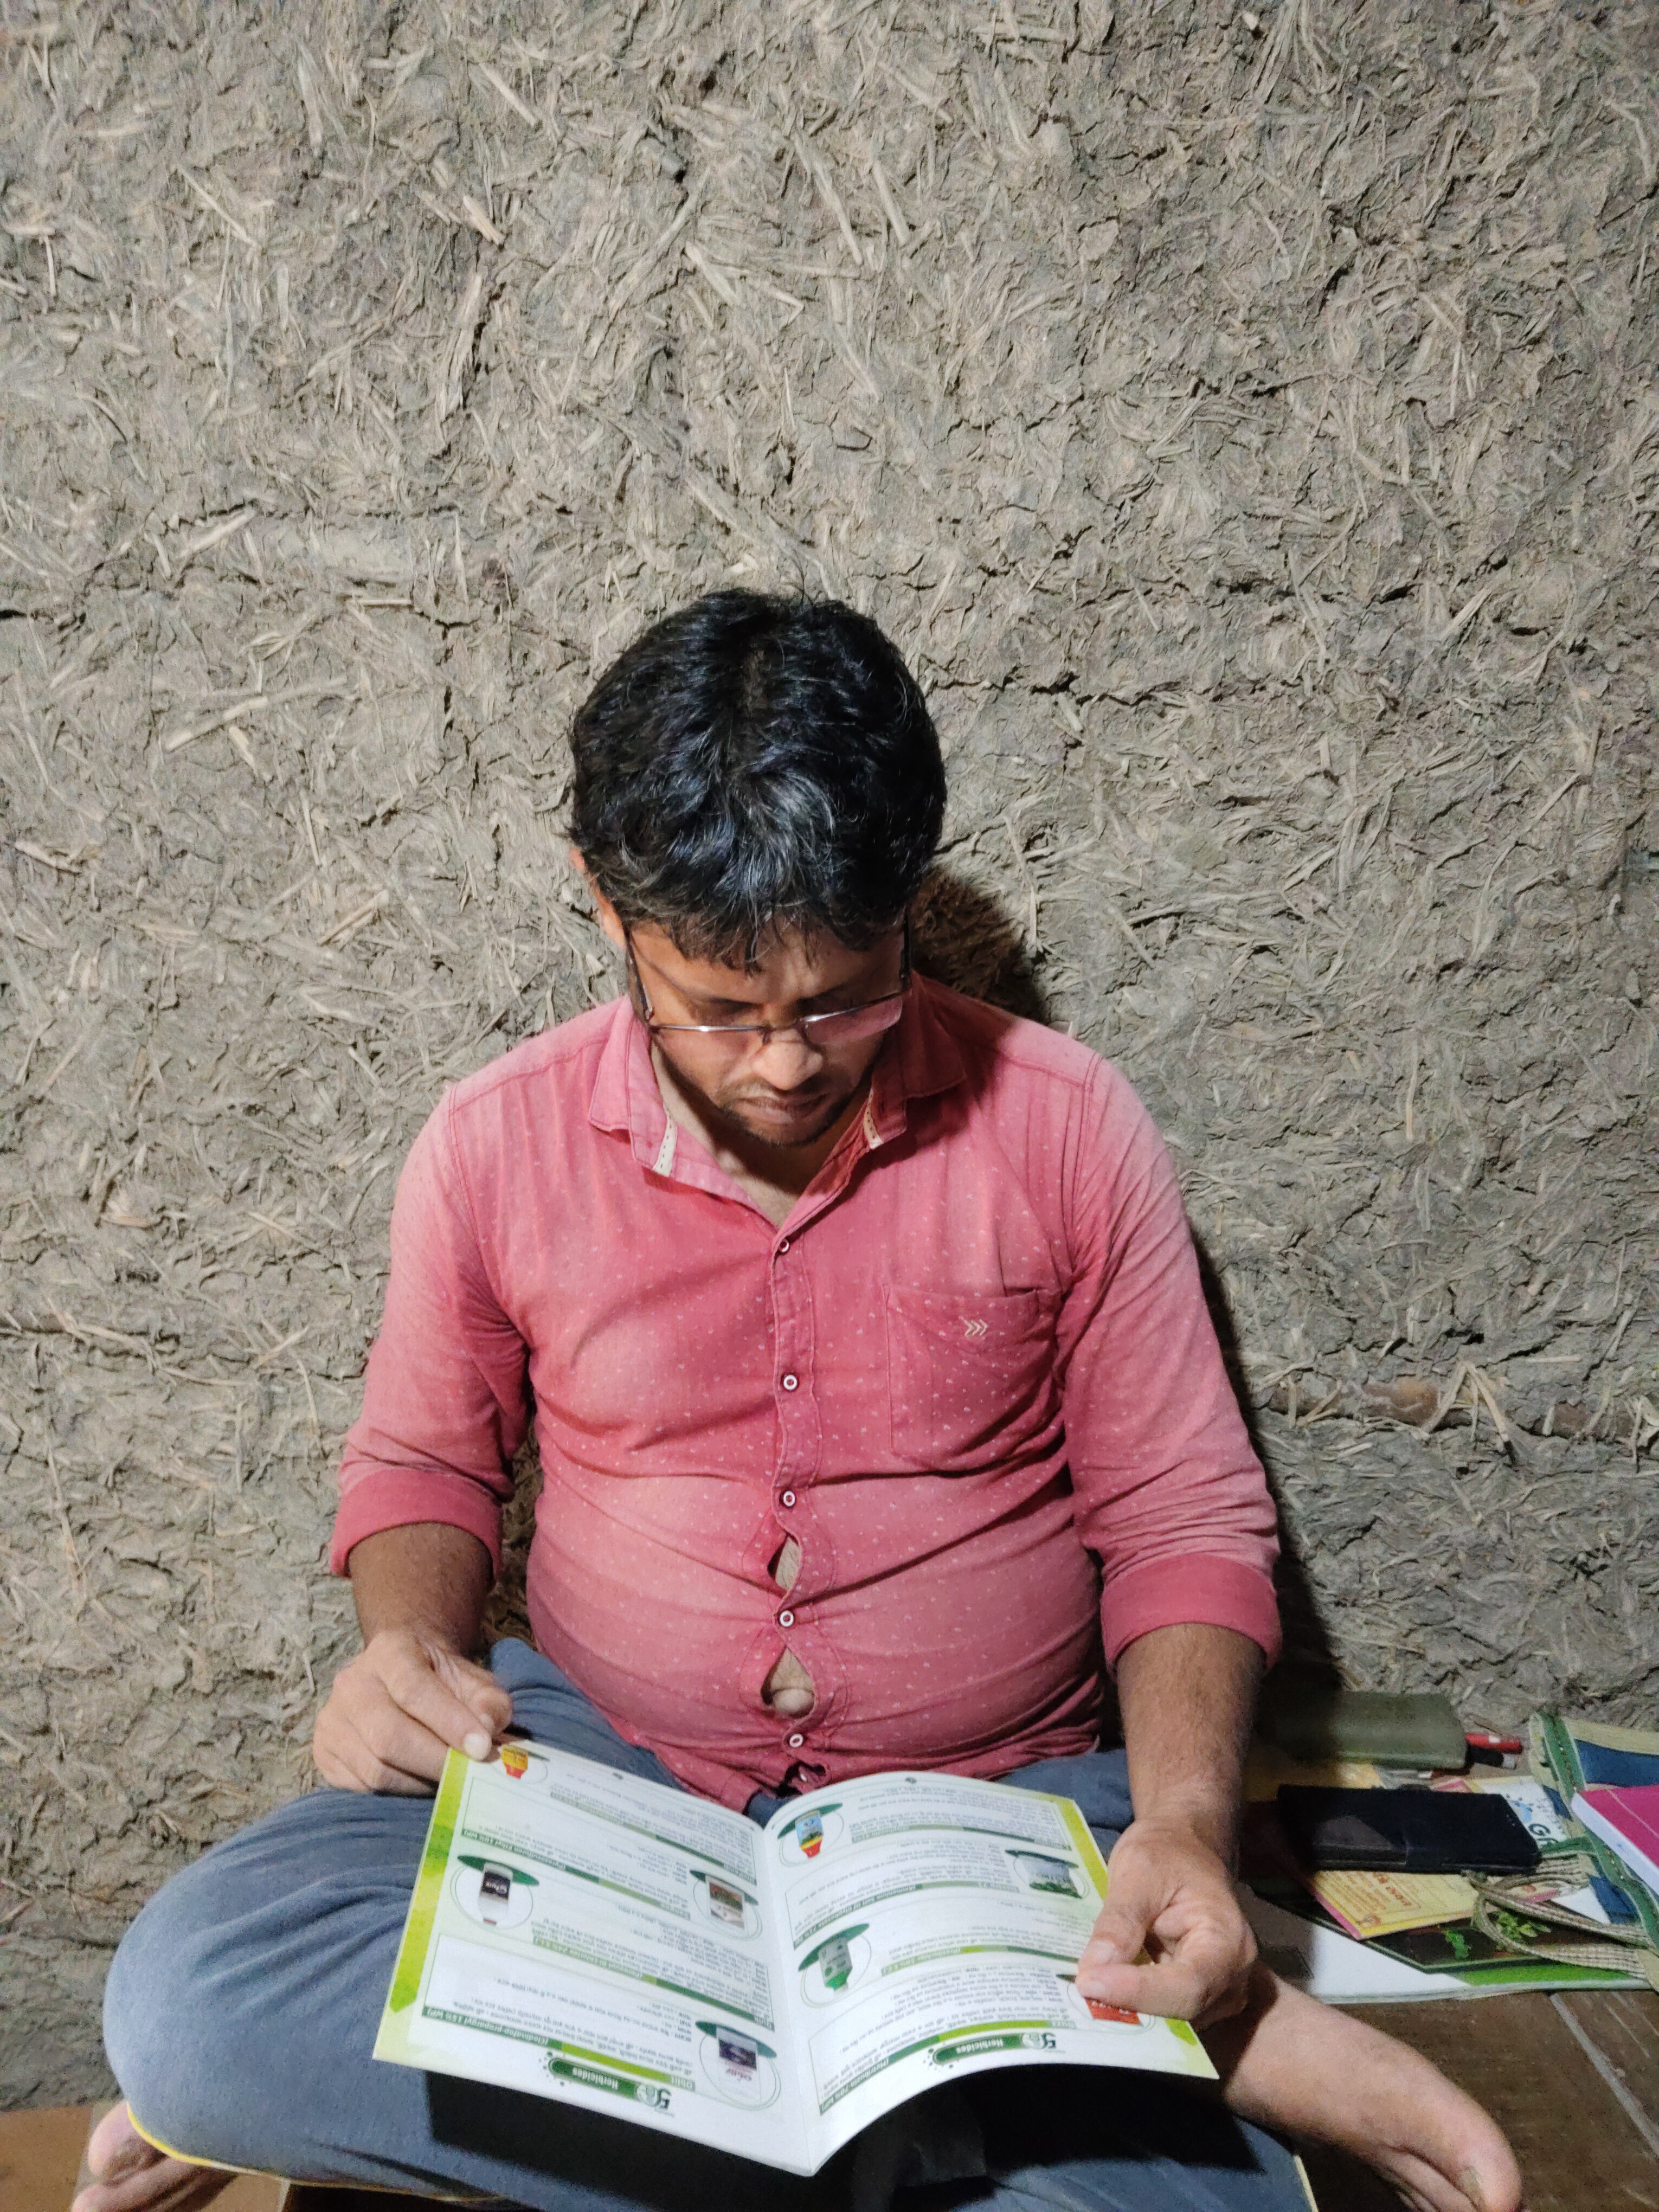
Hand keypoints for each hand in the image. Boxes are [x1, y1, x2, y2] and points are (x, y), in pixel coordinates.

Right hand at [313, 1626, 512, 1792]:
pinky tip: (418, 1780)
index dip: (449, 1722)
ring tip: (447, 1778)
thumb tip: (486, 1732)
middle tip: (468, 1775)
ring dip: (419, 1782)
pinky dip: (396, 1791)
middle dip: (436, 1762)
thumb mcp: (472, 1679)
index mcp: (389, 1650)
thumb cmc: (441, 1679)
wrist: (401, 1672)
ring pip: (375, 1768)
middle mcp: (351, 1681)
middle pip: (389, 1737)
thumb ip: (488, 1701)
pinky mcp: (322, 1751)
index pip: (414, 1690)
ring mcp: (331, 1718)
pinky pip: (360, 1785)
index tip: (482, 1749)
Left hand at [1076, 1815, 1256, 2027]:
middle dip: (1127, 2009)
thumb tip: (1091, 1973)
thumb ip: (1119, 1922)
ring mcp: (1215, 1993)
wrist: (1185, 1847)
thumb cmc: (1166, 1853)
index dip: (1138, 1992)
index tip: (1088, 1984)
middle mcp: (1231, 1978)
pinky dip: (1129, 2005)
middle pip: (1180, 2012)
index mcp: (1228, 1941)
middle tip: (1073, 1997)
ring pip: (1169, 2020)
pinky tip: (1096, 1994)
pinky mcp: (1193, 1997)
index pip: (1187, 1986)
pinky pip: (1162, 2013)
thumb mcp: (1137, 1873)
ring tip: (1078, 1997)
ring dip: (1125, 2011)